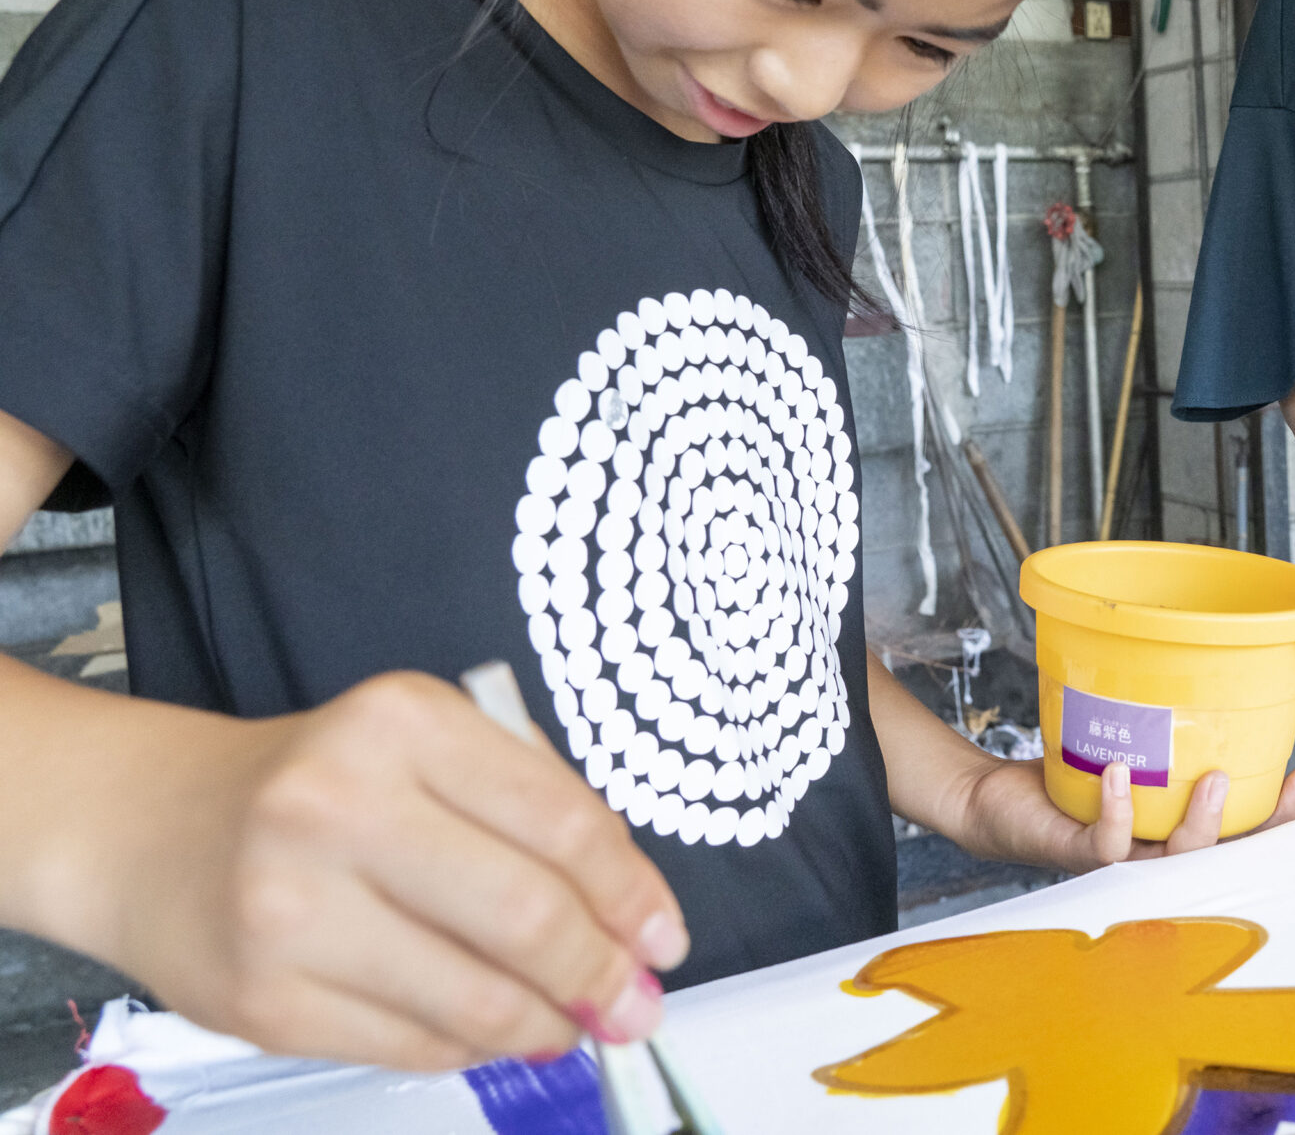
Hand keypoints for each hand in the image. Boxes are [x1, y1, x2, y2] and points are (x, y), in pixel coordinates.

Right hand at [84, 673, 686, 1071]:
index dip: (631, 893)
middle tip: (635, 1003)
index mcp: (402, 724)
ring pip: (474, 999)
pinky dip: (473, 1048)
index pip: (561, 821)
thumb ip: (533, 809)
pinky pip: (411, 1047)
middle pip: (525, 914)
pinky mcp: (263, 1002)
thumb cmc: (317, 784)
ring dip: (548, 1025)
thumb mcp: (429, 744)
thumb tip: (634, 923)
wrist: (152, 827)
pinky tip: (491, 1031)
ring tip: (572, 1024)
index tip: (664, 939)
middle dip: (601, 973)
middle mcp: (339, 808)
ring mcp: (291, 910)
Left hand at [963, 758, 1294, 872]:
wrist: (996, 801)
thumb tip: (1205, 665)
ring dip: (1196, 824)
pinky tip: (1121, 773)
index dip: (1278, 817)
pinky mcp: (1075, 853)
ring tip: (1211, 780)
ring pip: (1169, 860)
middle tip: (1249, 776)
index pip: (1241, 837)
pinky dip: (1118, 808)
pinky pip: (1106, 841)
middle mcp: (1153, 855)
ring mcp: (1116, 862)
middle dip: (1247, 826)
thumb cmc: (1070, 776)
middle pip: (1216, 857)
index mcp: (1174, 834)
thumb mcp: (1128, 745)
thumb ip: (1165, 725)